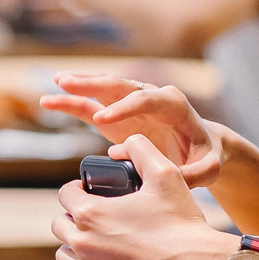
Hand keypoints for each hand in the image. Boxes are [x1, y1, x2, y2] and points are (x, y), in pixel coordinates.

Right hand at [40, 72, 225, 185]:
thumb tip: (169, 176)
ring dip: (80, 85)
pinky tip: (50, 100)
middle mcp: (150, 97)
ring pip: (103, 89)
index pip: (147, 99)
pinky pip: (92, 105)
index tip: (102, 120)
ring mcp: (131, 104)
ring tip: (56, 83)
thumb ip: (196, 173)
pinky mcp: (117, 115)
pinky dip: (73, 101)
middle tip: (67, 84)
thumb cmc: (204, 155)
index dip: (124, 108)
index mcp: (173, 106)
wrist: (200, 147)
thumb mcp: (208, 167)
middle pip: (120, 85)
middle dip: (94, 84)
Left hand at [50, 134, 229, 259]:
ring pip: (65, 254)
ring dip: (78, 246)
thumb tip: (124, 144)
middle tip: (98, 219)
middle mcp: (81, 243)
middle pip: (59, 225)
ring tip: (102, 242)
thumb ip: (140, 149)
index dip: (77, 190)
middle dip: (74, 219)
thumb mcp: (165, 174)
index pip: (65, 194)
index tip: (89, 193)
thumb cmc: (182, 224)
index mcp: (90, 213)